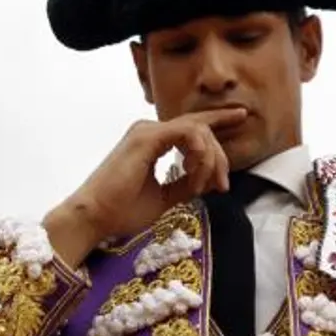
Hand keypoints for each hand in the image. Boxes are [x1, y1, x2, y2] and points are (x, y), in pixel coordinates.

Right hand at [44, 108, 248, 266]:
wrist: (94, 218)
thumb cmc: (121, 211)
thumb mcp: (164, 197)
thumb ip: (185, 184)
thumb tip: (209, 181)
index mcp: (152, 140)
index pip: (193, 126)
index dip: (219, 120)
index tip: (242, 118)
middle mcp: (150, 130)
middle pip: (201, 128)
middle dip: (220, 155)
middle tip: (223, 185)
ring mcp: (147, 131)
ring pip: (198, 130)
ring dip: (209, 160)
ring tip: (201, 186)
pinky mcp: (146, 137)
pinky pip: (187, 133)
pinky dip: (199, 153)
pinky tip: (195, 172)